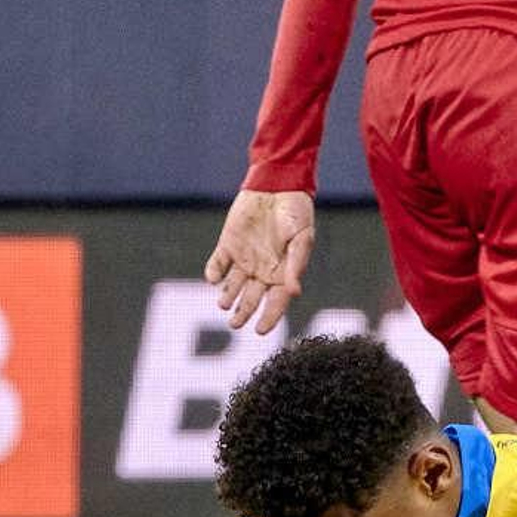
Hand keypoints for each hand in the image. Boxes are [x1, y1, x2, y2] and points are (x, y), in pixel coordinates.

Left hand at [204, 187, 314, 332]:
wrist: (278, 185)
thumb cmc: (296, 213)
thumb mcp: (302, 239)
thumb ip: (296, 265)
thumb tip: (294, 293)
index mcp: (282, 273)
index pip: (276, 303)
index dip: (269, 318)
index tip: (260, 331)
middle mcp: (262, 270)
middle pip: (250, 300)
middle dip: (242, 314)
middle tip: (234, 324)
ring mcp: (244, 259)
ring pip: (232, 287)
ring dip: (227, 297)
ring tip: (224, 305)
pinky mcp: (228, 245)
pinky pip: (218, 264)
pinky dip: (214, 273)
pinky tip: (214, 279)